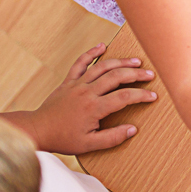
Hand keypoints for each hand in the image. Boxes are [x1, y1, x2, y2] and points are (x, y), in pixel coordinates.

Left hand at [5, 44, 157, 154]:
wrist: (38, 130)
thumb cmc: (63, 139)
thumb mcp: (89, 145)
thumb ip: (112, 138)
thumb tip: (132, 129)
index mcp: (94, 108)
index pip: (124, 98)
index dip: (141, 95)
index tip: (152, 96)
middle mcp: (87, 92)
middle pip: (116, 77)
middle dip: (136, 74)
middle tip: (150, 74)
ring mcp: (77, 84)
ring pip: (102, 67)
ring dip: (120, 62)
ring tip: (136, 61)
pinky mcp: (68, 81)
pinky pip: (80, 63)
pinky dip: (91, 53)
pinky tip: (102, 46)